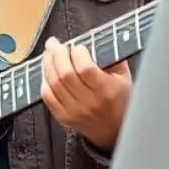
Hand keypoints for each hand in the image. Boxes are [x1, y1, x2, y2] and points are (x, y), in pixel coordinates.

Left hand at [40, 38, 131, 152]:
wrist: (114, 130)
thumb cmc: (119, 99)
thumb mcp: (124, 76)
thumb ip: (112, 57)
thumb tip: (95, 38)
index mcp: (106, 90)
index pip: (85, 69)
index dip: (78, 53)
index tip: (78, 46)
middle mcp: (89, 102)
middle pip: (65, 74)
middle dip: (58, 54)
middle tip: (57, 44)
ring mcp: (74, 111)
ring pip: (53, 84)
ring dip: (48, 63)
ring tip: (49, 52)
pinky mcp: (63, 117)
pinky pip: (47, 97)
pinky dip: (44, 81)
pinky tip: (47, 71)